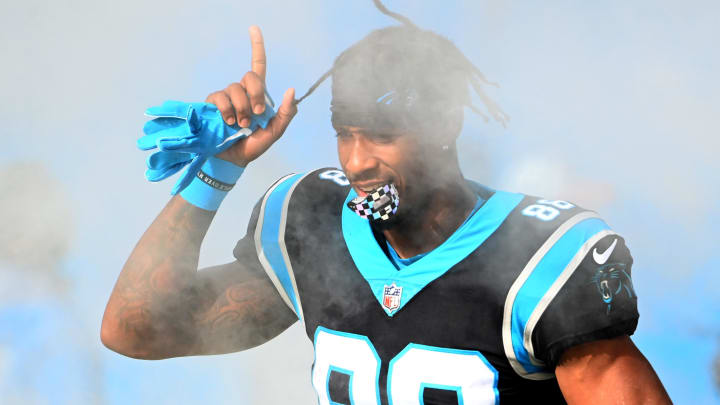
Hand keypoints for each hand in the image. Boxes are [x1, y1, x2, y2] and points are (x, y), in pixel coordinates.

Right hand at [208, 26, 297, 166]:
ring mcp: (226, 97)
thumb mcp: (275, 132)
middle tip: (257, 115)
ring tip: (241, 125)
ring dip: (241, 108)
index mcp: (258, 95)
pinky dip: (227, 110)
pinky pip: (220, 97)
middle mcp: (242, 92)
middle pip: (250, 77)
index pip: (257, 65)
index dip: (256, 46)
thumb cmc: (254, 145)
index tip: (253, 28)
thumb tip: (291, 90)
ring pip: (235, 89)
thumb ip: (286, 114)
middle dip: (256, 94)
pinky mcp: (212, 104)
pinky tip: (229, 122)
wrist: (234, 160)